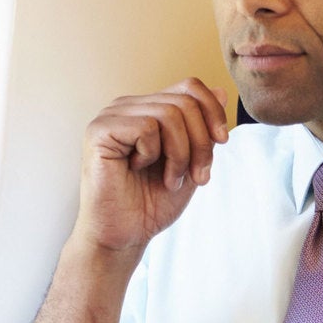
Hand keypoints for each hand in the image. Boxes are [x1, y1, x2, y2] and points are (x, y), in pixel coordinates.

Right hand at [74, 80, 230, 255]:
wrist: (125, 234)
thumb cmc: (152, 203)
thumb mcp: (192, 163)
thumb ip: (203, 130)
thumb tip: (222, 91)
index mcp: (149, 110)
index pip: (190, 87)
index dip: (213, 111)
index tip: (223, 142)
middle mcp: (129, 107)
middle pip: (185, 102)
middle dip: (201, 143)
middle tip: (196, 176)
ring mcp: (112, 116)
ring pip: (169, 114)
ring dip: (180, 154)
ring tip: (170, 179)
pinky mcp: (99, 130)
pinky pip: (145, 128)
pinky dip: (152, 154)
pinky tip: (138, 169)